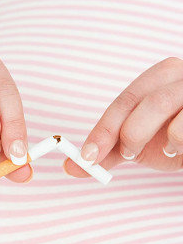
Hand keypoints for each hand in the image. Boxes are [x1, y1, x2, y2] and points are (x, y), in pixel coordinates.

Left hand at [64, 57, 182, 177]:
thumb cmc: (172, 138)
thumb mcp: (137, 144)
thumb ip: (107, 153)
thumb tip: (71, 167)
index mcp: (157, 79)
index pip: (124, 101)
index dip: (103, 130)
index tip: (87, 157)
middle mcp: (179, 76)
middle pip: (145, 101)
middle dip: (129, 134)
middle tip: (128, 153)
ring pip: (164, 105)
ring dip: (158, 138)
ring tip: (166, 150)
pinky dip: (180, 142)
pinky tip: (182, 149)